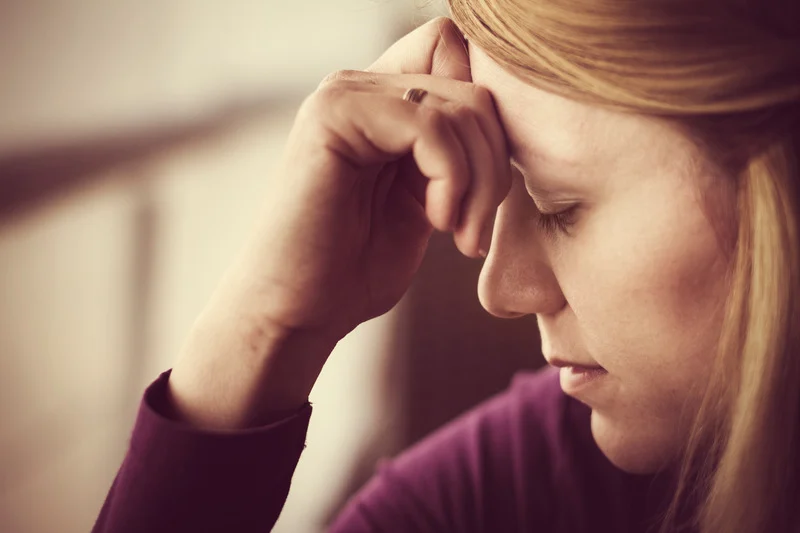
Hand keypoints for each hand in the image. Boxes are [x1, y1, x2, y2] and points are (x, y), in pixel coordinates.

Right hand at [168, 18, 510, 428]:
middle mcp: (361, 86)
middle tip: (475, 228)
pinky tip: (436, 223)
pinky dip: (452, 180)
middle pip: (473, 83)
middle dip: (494, 162)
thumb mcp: (425, 202)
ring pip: (461, 105)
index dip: (490, 119)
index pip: (460, 56)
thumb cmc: (357, 269)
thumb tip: (508, 123)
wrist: (298, 312)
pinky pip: (431, 127)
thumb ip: (452, 154)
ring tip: (460, 235)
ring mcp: (344, 95)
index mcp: (382, 102)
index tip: (483, 190)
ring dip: (478, 181)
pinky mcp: (334, 115)